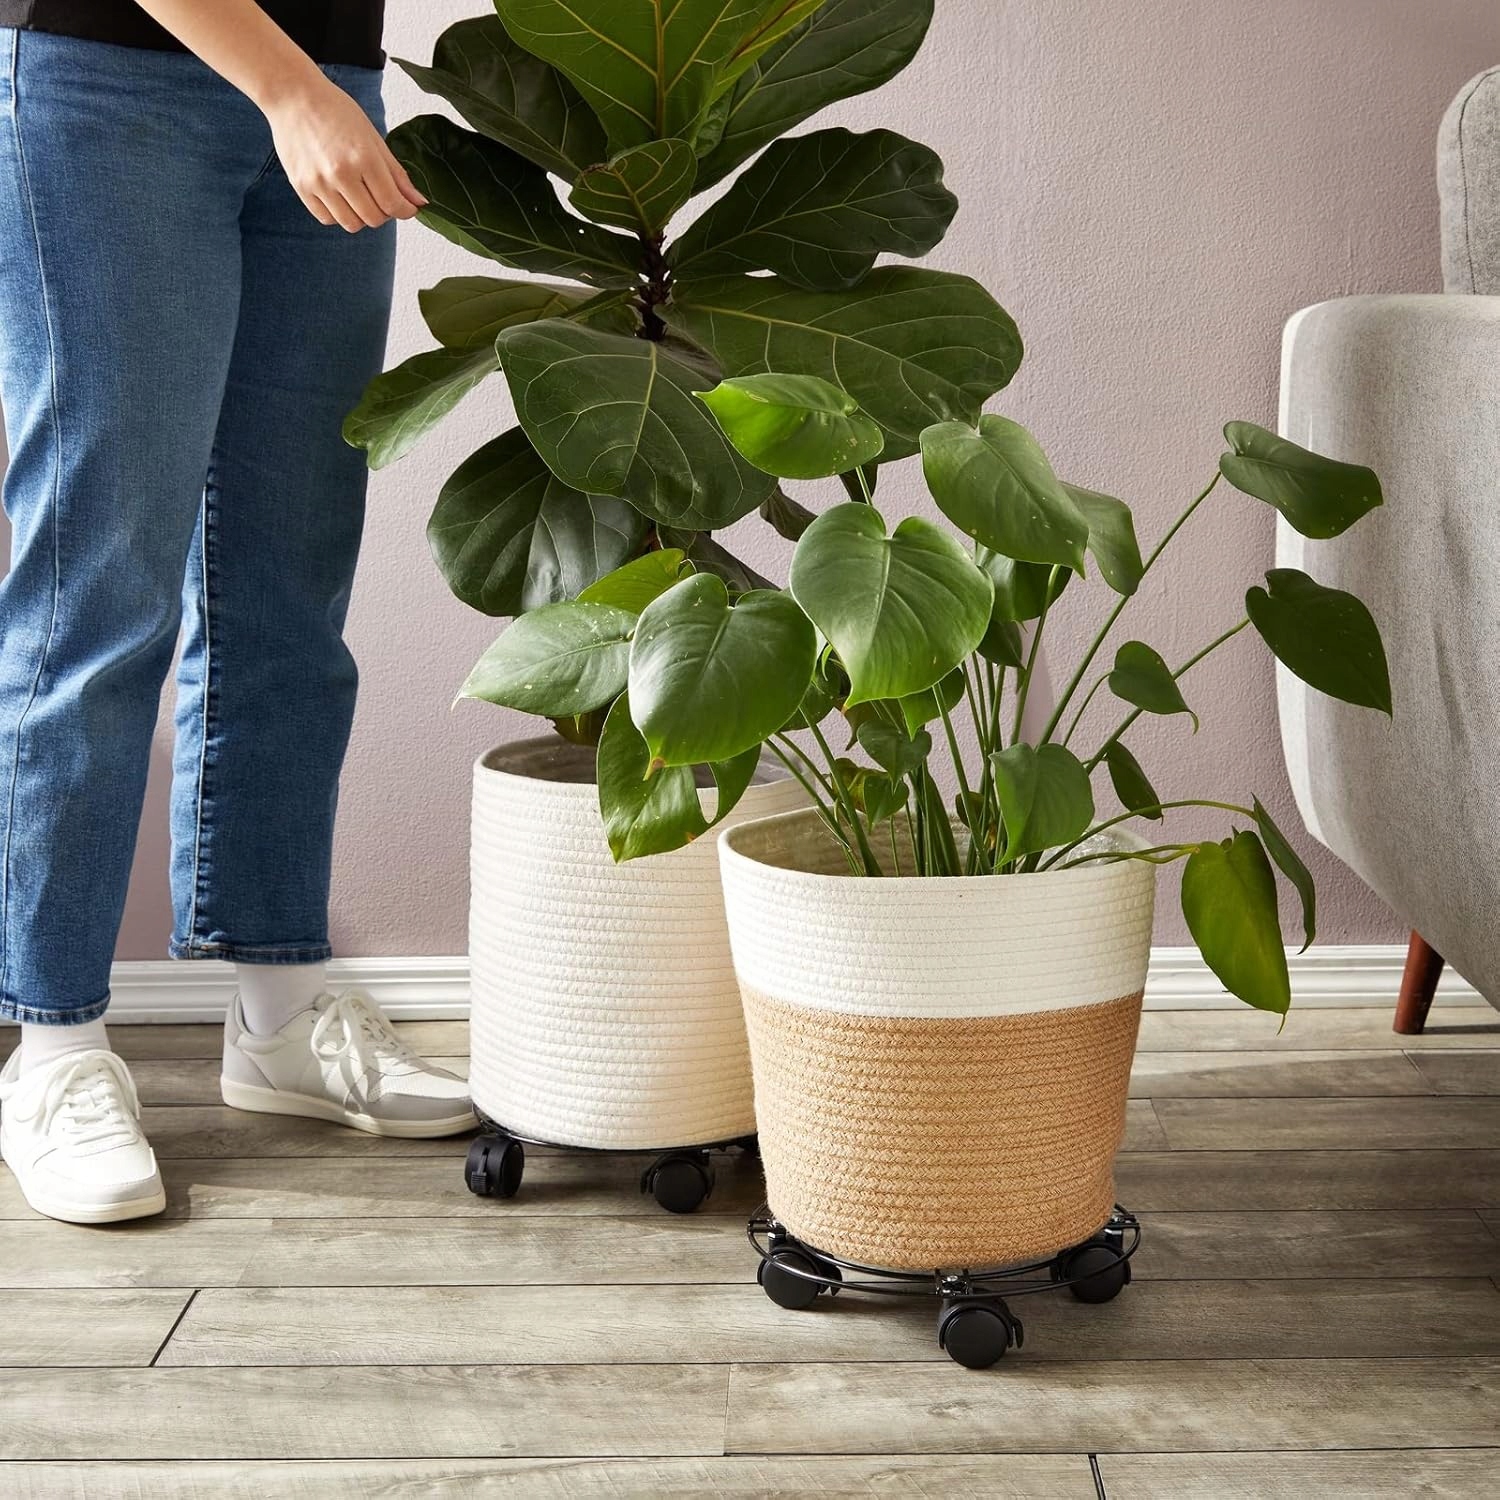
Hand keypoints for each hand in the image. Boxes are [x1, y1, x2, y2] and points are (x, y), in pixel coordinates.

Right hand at [265, 76, 426, 231]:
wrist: (293, 96)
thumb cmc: (335, 111)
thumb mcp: (372, 137)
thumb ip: (396, 173)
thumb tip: (419, 201)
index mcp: (363, 157)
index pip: (392, 203)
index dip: (406, 211)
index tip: (409, 208)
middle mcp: (340, 173)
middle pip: (374, 219)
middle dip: (385, 213)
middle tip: (383, 198)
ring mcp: (318, 182)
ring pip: (351, 224)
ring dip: (362, 216)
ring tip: (361, 197)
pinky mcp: (300, 187)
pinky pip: (327, 219)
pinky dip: (338, 214)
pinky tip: (340, 197)